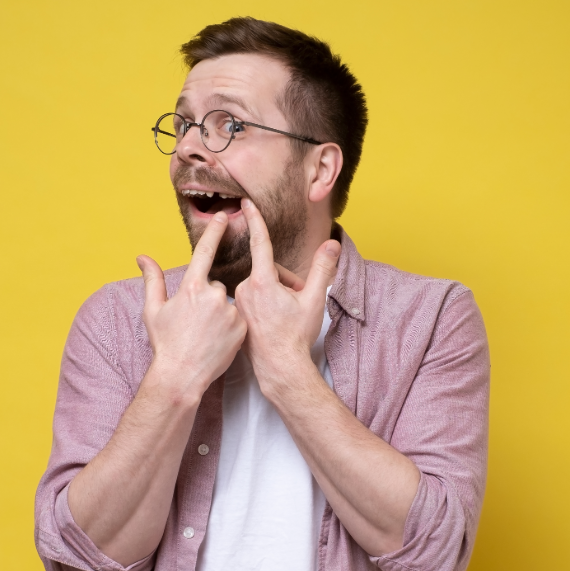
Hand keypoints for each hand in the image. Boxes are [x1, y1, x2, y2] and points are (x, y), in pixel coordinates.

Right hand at [137, 211, 245, 396]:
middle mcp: (213, 295)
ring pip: (226, 302)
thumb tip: (142, 257)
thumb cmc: (165, 343)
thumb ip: (152, 280)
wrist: (182, 375)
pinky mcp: (242, 326)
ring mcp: (230, 311)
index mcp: (191, 288)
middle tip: (195, 322)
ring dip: (218, 312)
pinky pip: (237, 317)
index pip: (205, 251)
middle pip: (213, 285)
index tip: (224, 216)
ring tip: (206, 334)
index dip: (215, 231)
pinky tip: (218, 339)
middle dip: (205, 298)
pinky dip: (230, 324)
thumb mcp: (153, 310)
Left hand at [234, 199, 340, 393]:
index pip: (260, 243)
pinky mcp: (237, 314)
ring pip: (261, 285)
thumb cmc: (296, 336)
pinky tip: (273, 323)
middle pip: (269, 271)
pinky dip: (265, 304)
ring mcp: (239, 303)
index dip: (255, 220)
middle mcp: (245, 289)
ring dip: (276, 293)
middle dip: (286, 281)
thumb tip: (332, 245)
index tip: (245, 203)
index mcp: (262, 281)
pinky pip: (253, 299)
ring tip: (285, 316)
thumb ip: (322, 269)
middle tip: (297, 302)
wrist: (279, 368)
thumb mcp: (314, 300)